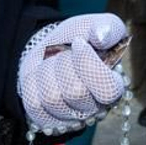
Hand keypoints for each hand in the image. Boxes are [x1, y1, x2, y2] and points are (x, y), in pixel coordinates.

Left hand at [17, 13, 127, 134]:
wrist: (51, 48)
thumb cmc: (78, 39)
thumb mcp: (96, 25)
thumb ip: (108, 27)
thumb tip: (101, 37)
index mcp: (112, 86)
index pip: (108, 90)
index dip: (90, 65)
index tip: (78, 43)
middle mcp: (94, 107)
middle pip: (76, 92)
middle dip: (64, 62)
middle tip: (64, 52)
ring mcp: (69, 117)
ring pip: (53, 98)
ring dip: (48, 70)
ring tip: (52, 62)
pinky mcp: (46, 119)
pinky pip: (33, 103)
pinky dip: (33, 82)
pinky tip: (42, 75)